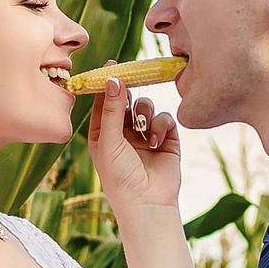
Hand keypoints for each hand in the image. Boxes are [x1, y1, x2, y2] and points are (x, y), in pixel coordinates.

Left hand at [87, 77, 181, 215]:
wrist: (148, 203)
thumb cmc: (120, 177)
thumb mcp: (109, 140)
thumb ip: (111, 108)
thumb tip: (113, 78)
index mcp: (102, 134)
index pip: (103, 102)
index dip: (106, 83)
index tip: (111, 64)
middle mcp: (122, 132)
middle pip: (125, 100)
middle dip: (129, 92)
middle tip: (132, 77)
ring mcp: (144, 135)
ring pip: (145, 106)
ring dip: (145, 112)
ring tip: (143, 129)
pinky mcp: (166, 139)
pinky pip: (164, 118)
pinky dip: (161, 125)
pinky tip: (156, 141)